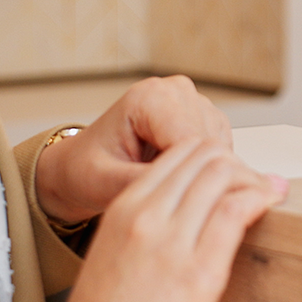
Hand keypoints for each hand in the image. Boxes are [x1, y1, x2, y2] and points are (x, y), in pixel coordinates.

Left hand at [36, 75, 239, 223]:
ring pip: (220, 144)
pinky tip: (181, 183)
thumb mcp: (105, 182)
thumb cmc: (87, 169)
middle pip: (210, 141)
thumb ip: (144, 181)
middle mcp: (175, 90)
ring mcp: (192, 100)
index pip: (192, 140)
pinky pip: (221, 147)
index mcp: (149, 97)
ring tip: (174, 195)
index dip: (193, 179)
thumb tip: (183, 191)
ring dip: (204, 174)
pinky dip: (207, 170)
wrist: (79, 164)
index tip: (189, 211)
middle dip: (198, 178)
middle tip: (181, 210)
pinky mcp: (203, 115)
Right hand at [46, 137, 286, 301]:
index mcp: (126, 208)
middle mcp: (147, 217)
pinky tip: (269, 205)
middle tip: (255, 184)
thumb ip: (149, 219)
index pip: (182, 150)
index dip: (216, 156)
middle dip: (239, 163)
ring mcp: (172, 244)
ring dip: (254, 179)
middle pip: (209, 155)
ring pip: (225, 175)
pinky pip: (236, 212)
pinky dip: (260, 199)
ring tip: (268, 195)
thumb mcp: (116, 249)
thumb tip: (197, 203)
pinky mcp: (199, 274)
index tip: (232, 175)